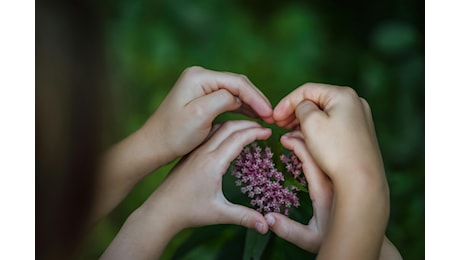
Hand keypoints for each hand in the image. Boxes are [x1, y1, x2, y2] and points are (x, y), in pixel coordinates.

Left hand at [94, 67, 272, 220]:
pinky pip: (227, 99)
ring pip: (234, 92)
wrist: (154, 145)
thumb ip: (223, 100)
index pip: (236, 82)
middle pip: (237, 84)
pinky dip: (241, 107)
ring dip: (251, 104)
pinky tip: (252, 117)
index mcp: (199, 77)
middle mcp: (200, 76)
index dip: (256, 97)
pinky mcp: (201, 97)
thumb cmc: (174, 134)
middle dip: (256, 100)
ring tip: (266, 119)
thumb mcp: (200, 116)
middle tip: (272, 117)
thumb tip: (239, 97)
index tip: (269, 114)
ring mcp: (200, 86)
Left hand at [101, 121, 271, 258]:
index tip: (269, 132)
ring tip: (249, 129)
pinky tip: (228, 137)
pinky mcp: (190, 154)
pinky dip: (222, 130)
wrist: (161, 210)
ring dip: (234, 124)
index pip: (237, 138)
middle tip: (263, 127)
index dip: (255, 132)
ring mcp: (195, 152)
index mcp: (212, 163)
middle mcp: (203, 152)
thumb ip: (245, 217)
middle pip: (228, 127)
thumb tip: (267, 226)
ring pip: (217, 128)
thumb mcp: (219, 214)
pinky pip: (208, 135)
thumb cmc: (189, 212)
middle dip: (248, 124)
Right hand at [273, 83, 389, 258]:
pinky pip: (333, 126)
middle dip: (295, 112)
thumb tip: (302, 107)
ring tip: (289, 134)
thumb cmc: (335, 150)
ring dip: (304, 122)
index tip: (273, 117)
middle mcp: (354, 103)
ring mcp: (359, 119)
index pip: (307, 90)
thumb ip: (301, 108)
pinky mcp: (359, 134)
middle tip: (279, 125)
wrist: (361, 179)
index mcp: (343, 95)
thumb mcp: (310, 123)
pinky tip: (305, 140)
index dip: (286, 102)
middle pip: (317, 101)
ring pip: (324, 115)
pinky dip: (317, 130)